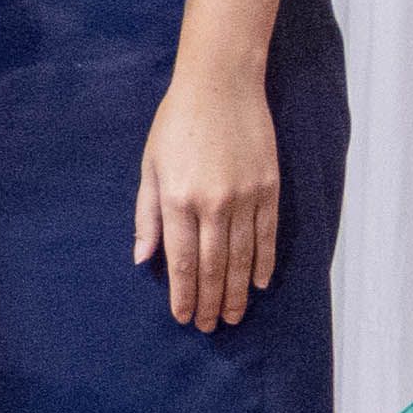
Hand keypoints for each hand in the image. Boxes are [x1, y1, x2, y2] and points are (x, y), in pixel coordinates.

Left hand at [134, 59, 282, 331]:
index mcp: (177, 199)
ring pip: (242, 258)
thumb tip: (143, 259)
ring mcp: (244, 197)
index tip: (184, 317)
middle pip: (214, 267)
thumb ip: (147, 215)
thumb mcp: (150, 166)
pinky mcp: (268, 188)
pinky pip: (267, 236)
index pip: (182, 261)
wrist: (221, 85)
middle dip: (211, 301)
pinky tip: (259, 284)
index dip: (184, 294)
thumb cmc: (177, 124)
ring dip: (237, 292)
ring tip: (233, 316)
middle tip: (211, 327)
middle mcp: (212, 203)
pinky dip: (264, 263)